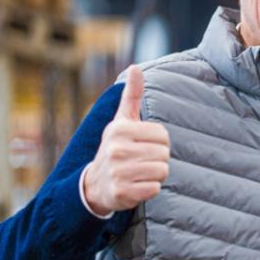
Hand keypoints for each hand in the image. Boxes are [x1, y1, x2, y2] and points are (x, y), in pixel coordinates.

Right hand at [83, 66, 170, 215]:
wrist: (95, 183)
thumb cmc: (116, 147)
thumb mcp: (122, 120)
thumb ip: (132, 95)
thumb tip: (135, 67)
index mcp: (119, 129)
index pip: (163, 135)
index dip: (159, 142)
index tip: (143, 145)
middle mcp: (116, 149)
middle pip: (164, 154)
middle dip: (158, 159)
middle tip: (141, 161)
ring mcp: (118, 172)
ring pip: (162, 171)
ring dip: (155, 174)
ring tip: (139, 173)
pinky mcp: (122, 192)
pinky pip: (154, 189)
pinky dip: (150, 189)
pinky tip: (136, 185)